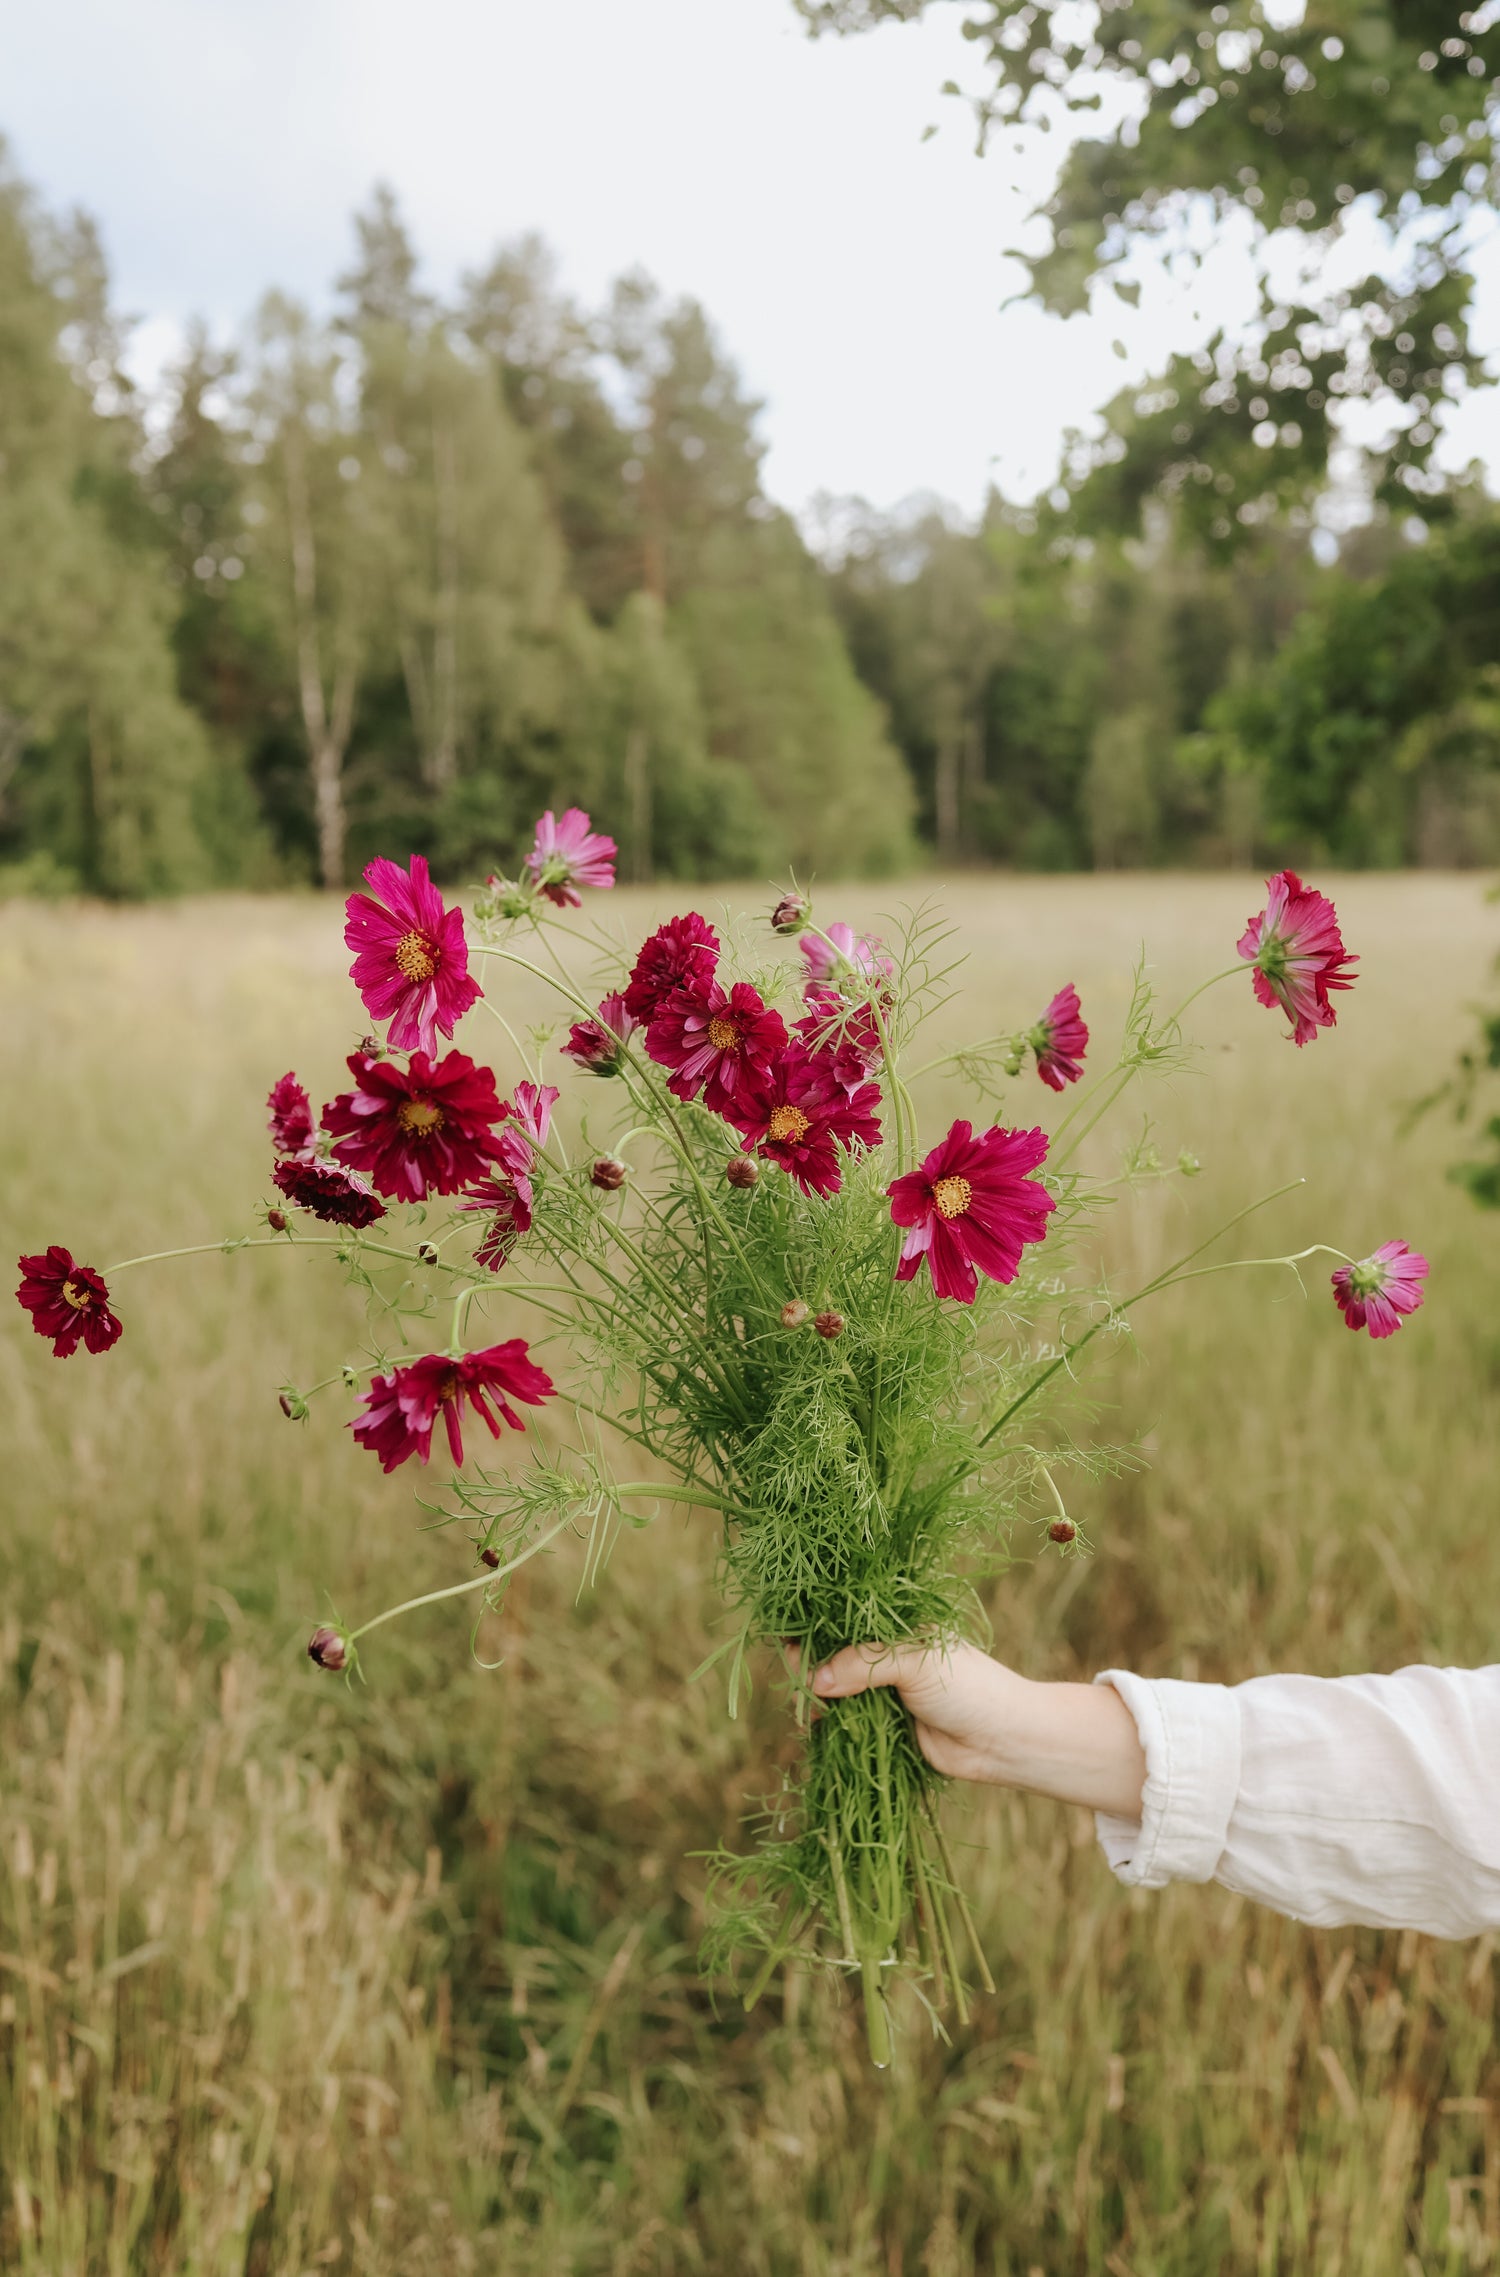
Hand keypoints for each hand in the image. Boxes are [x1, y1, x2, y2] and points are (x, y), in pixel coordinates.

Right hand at [810, 1640, 1147, 1820]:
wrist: (1002, 1740)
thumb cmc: (968, 1687)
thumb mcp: (913, 1663)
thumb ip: (862, 1665)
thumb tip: (814, 1682)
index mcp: (896, 1624)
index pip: (843, 1615)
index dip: (814, 1623)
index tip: (788, 1635)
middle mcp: (886, 1653)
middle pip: (832, 1653)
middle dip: (809, 1663)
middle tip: (797, 1678)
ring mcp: (884, 1688)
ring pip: (834, 1688)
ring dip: (816, 1696)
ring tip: (809, 1707)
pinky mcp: (883, 1723)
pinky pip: (845, 1718)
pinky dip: (829, 1721)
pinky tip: (819, 1724)